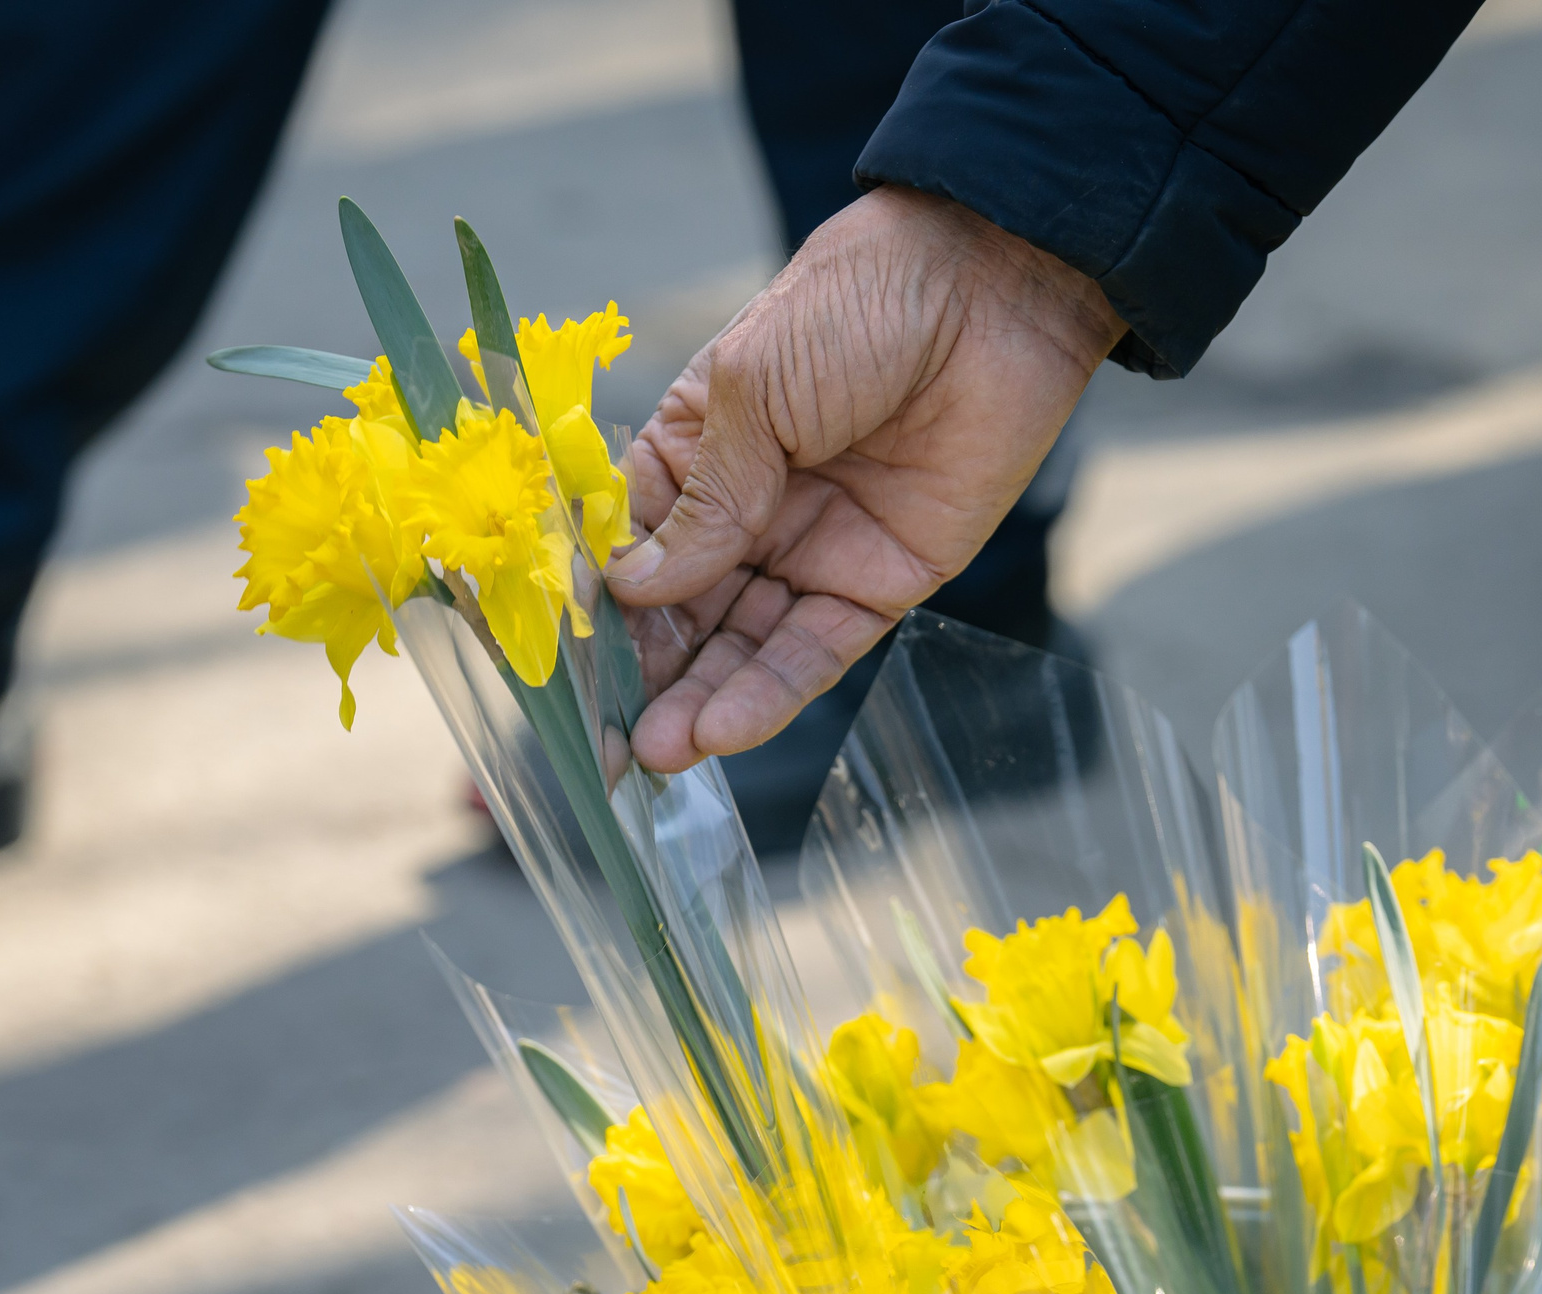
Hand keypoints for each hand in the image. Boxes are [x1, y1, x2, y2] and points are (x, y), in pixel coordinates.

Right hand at [608, 187, 1125, 771]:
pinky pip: (815, 651)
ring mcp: (811, 551)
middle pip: (679, 614)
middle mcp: (745, 511)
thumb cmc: (854, 307)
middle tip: (600, 746)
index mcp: (694, 452)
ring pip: (741, 647)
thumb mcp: (753, 391)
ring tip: (656, 754)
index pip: (626, 547)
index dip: (592, 608)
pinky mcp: (880, 582)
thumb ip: (704, 500)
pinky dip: (770, 693)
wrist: (988, 290)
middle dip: (640, 679)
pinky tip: (722, 730)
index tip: (553, 671)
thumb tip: (631, 590)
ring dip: (697, 701)